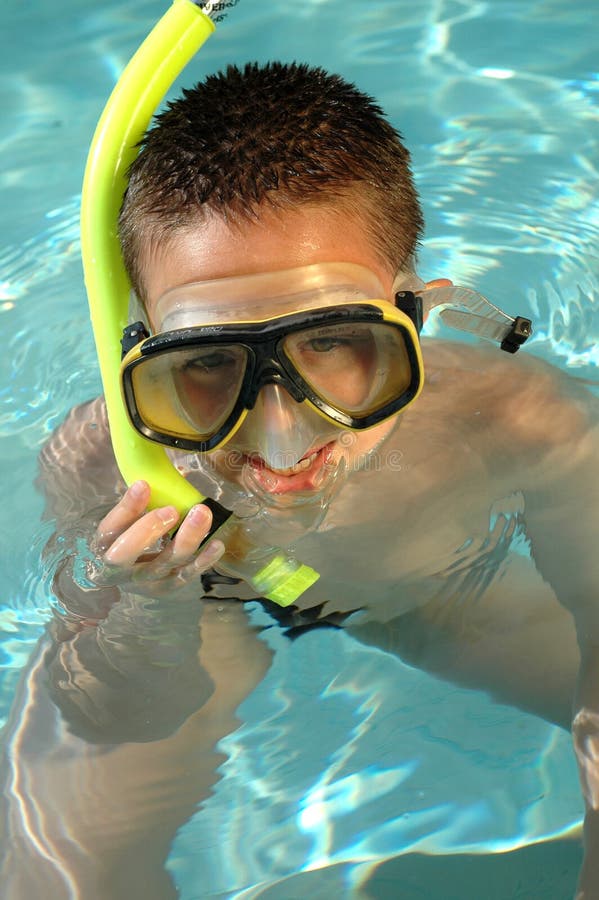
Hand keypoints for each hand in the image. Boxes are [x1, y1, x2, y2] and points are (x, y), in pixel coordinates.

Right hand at [88, 480, 224, 599]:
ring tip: (202, 514)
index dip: (126, 508)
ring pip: (164, 563)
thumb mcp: (126, 520)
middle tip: (171, 510)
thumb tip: (169, 474)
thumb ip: (140, 502)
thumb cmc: (127, 537)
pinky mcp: (167, 588)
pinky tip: (216, 544)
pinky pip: (185, 576)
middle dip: (148, 530)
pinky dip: (202, 561)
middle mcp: (118, 569)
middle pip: (126, 554)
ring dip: (185, 539)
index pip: (109, 528)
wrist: (127, 576)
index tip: (144, 485)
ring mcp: (144, 582)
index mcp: (103, 546)